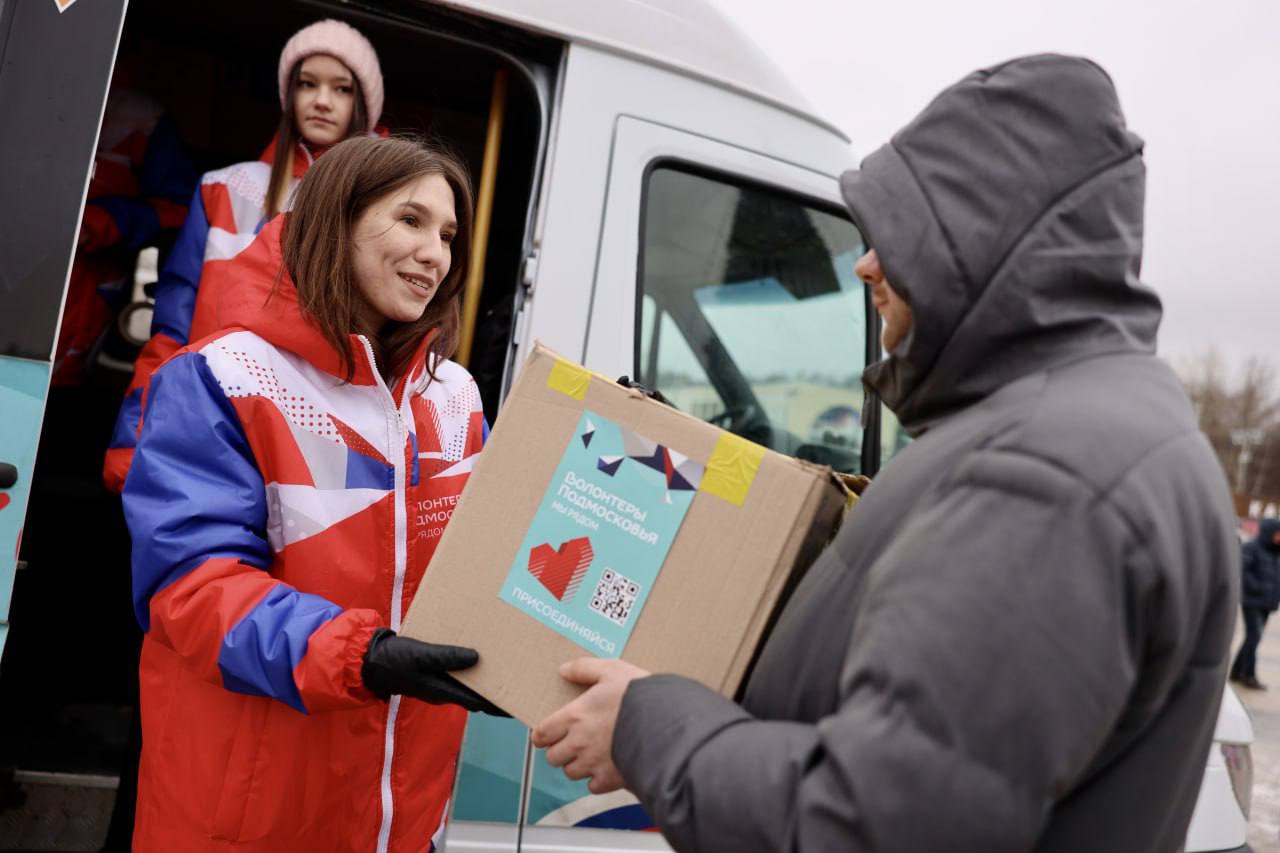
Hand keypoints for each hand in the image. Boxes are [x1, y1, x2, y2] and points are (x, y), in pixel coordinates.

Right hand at [361, 629, 506, 715]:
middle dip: (499, 694)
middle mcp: (445, 690)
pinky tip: (482, 658)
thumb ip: (447, 657)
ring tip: (509, 671)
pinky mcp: (435, 673)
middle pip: (478, 696)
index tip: (520, 706)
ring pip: (470, 685)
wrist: (371, 661)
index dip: (500, 706)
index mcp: (443, 690)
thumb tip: (477, 658)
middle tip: (522, 687)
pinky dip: (473, 669)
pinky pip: (459, 674)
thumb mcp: (421, 656)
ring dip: (488, 681)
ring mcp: (440, 683)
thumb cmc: (395, 659)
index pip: (479, 703)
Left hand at [532, 658, 649, 793]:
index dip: (542, 735)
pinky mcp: (610, 779)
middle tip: (571, 742)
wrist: (665, 723)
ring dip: (577, 765)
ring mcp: (593, 764)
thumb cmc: (639, 696)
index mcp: (574, 717)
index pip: (541, 734)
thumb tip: (564, 670)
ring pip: (571, 772)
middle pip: (553, 757)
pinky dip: (597, 779)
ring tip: (590, 753)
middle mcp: (578, 744)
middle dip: (559, 750)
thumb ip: (584, 668)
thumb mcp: (611, 670)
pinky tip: (606, 767)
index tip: (546, 734)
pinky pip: (593, 786)